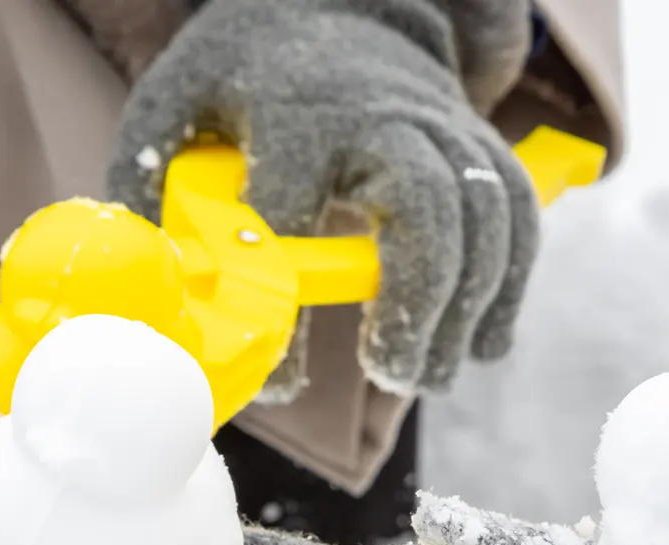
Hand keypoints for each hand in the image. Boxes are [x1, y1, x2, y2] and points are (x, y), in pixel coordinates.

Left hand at [106, 0, 538, 396]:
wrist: (336, 7)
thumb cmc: (245, 76)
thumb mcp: (176, 105)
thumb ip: (149, 185)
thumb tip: (152, 287)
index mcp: (294, 110)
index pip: (291, 213)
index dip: (286, 306)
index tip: (280, 384)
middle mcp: (381, 115)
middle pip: (425, 207)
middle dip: (417, 302)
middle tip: (393, 378)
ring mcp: (441, 126)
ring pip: (484, 217)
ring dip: (467, 310)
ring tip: (428, 379)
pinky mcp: (479, 143)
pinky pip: (518, 215)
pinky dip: (511, 286)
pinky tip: (486, 345)